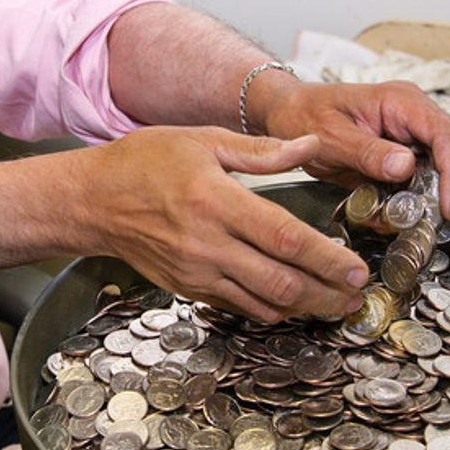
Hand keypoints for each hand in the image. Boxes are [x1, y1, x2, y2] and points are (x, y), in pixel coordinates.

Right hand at [87, 126, 367, 321]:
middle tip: (356, 297)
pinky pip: (238, 307)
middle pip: (281, 281)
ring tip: (334, 305)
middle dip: (327, 294)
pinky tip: (291, 304)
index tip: (357, 268)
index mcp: (215, 200)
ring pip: (263, 303)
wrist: (93, 201)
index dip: (327, 258)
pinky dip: (270, 310)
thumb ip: (260, 150)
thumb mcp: (202, 139)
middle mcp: (207, 244)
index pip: (285, 237)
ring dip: (304, 308)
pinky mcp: (187, 288)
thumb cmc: (143, 162)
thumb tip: (310, 145)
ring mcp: (195, 272)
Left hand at [261, 80, 449, 219]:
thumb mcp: (330, 135)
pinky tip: (388, 215)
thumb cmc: (303, 114)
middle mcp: (410, 118)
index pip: (446, 134)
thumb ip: (367, 152)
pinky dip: (405, 202)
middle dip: (446, 190)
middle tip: (433, 221)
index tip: (449, 205)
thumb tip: (405, 167)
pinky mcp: (395, 159)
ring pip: (435, 173)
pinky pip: (412, 183)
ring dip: (425, 199)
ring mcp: (405, 139)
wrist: (284, 115)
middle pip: (449, 154)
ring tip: (405, 220)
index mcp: (400, 102)